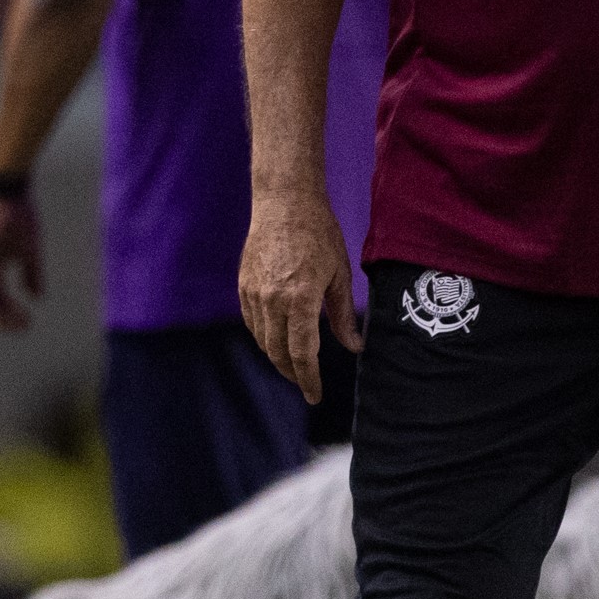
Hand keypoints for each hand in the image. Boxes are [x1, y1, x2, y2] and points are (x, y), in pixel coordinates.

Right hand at [241, 192, 353, 400]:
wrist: (284, 203)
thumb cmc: (320, 235)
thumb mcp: (340, 275)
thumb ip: (343, 316)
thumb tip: (354, 347)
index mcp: (301, 298)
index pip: (302, 353)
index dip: (308, 379)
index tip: (315, 396)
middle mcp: (273, 300)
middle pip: (279, 353)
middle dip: (293, 373)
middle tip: (307, 384)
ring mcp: (254, 294)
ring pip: (263, 341)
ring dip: (278, 358)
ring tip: (295, 366)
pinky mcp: (244, 286)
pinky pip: (253, 324)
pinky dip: (265, 339)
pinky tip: (278, 341)